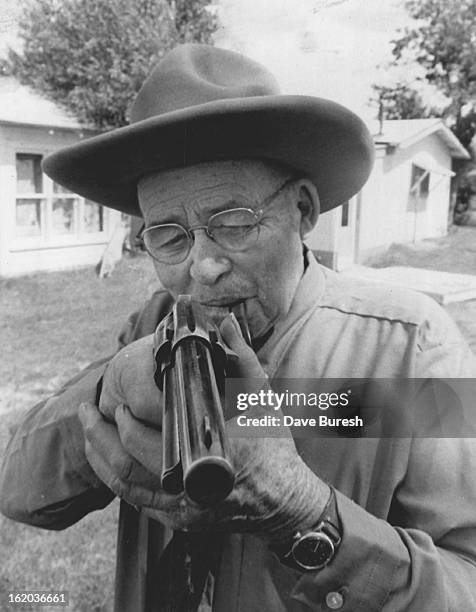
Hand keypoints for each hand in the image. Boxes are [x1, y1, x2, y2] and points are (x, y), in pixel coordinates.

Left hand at [80, 314, 329, 542]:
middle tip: (87, 414)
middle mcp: (195, 488)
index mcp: (215, 453)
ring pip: (127, 488)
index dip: (127, 425)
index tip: (117, 405)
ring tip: (88, 434)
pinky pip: (137, 503)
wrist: (284, 500)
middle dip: (100, 438)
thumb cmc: (273, 446)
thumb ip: (242, 357)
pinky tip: (107, 460)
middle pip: (129, 466)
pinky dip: (118, 480)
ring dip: (101, 459)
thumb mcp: (262, 397)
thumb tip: (225, 321)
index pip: (153, 442)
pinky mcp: (181, 522)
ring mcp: (186, 510)